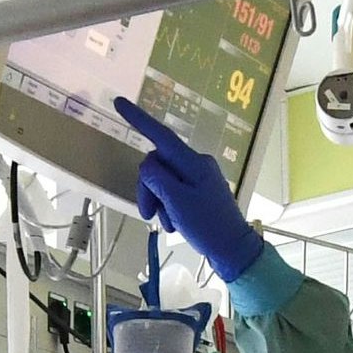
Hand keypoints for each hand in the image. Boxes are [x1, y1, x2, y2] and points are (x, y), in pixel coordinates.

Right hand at [108, 97, 266, 283]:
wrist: (233, 250)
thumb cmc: (207, 226)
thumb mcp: (176, 201)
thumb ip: (157, 178)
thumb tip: (147, 166)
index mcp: (193, 162)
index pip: (161, 135)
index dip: (138, 119)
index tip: (118, 102)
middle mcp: (196, 164)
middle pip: (157, 165)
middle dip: (148, 189)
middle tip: (150, 215)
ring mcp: (198, 177)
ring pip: (162, 180)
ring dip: (158, 202)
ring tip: (168, 223)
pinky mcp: (198, 191)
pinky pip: (173, 191)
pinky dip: (168, 206)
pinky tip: (174, 224)